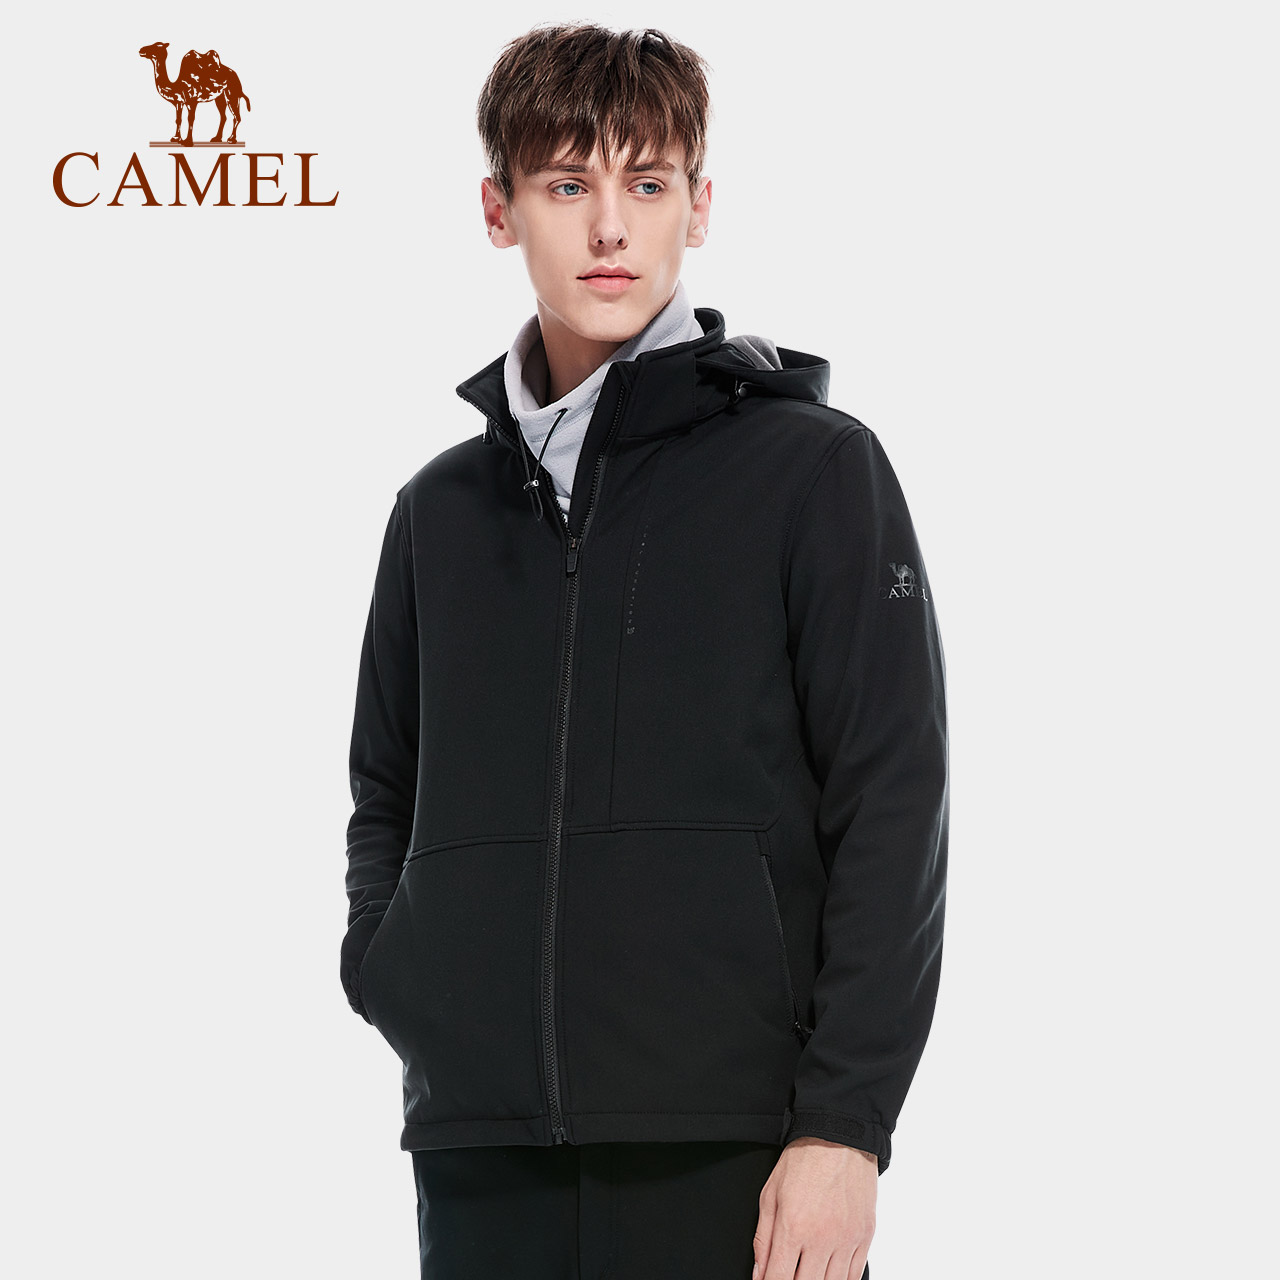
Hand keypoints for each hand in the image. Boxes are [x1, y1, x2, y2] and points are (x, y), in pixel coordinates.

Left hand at [753, 1136, 876, 1278]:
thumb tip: (759, 1273)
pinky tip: (829, 1275)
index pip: (779, 1279)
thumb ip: (763, 1238)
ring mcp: (846, 1239)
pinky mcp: (865, 1236)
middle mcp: (821, 1237)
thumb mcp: (770, 1194)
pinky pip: (854, 1275)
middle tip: (788, 1274)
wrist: (839, 1137)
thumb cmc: (803, 1161)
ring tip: (807, 1272)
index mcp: (793, 1226)